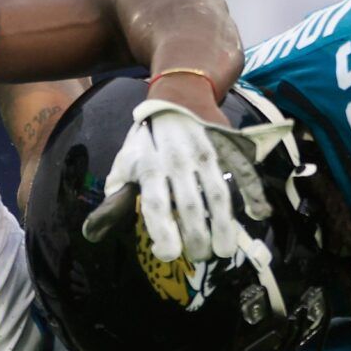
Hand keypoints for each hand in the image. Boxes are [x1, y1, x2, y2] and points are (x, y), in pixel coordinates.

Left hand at [82, 97, 271, 261]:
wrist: (178, 93)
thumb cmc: (149, 137)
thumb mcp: (126, 161)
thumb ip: (115, 198)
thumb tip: (91, 232)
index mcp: (149, 167)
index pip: (154, 206)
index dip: (162, 233)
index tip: (168, 255)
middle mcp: (177, 161)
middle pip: (189, 206)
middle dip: (196, 238)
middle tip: (200, 257)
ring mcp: (205, 153)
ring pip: (217, 193)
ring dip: (224, 225)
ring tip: (225, 250)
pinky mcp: (227, 146)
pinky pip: (243, 171)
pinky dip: (253, 192)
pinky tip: (258, 215)